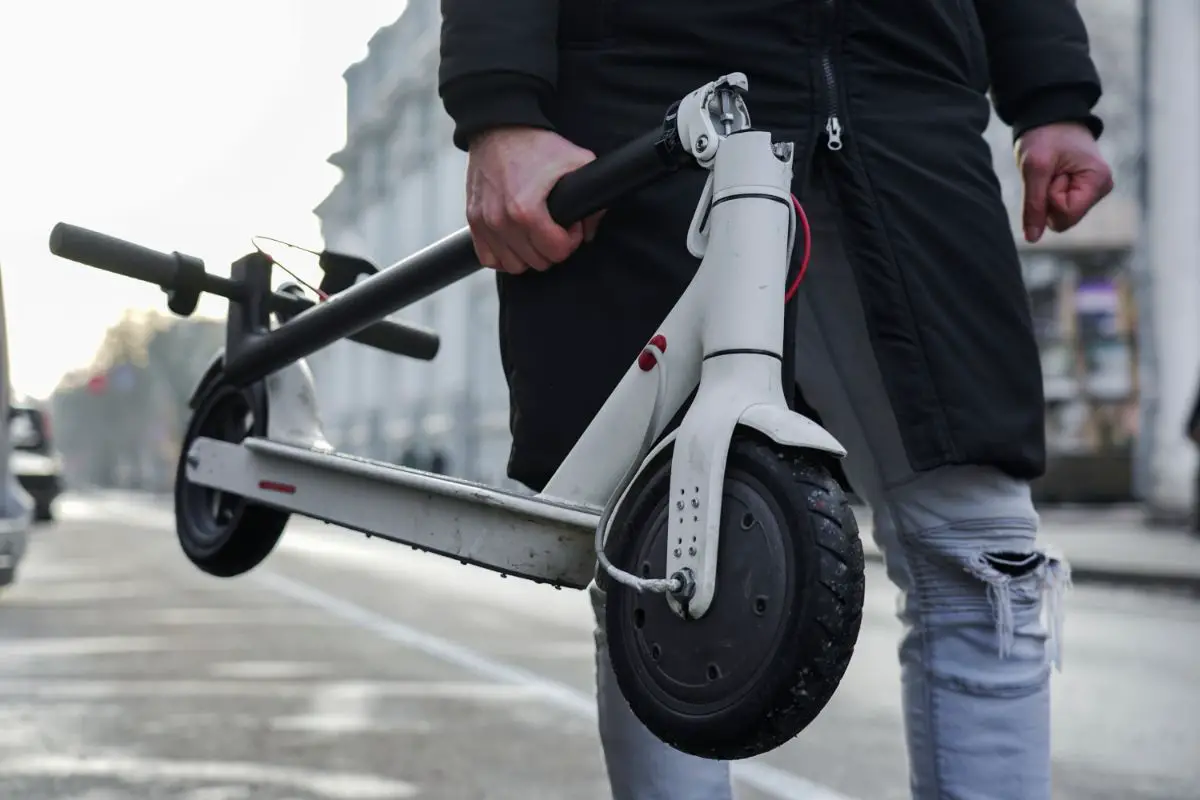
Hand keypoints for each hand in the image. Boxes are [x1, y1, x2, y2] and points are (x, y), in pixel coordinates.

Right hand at [465, 127, 604, 273]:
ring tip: (536, 232)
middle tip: (555, 226)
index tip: (569, 225)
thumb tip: (589, 230)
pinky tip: (516, 239)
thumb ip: (593, 199)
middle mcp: (501, 220)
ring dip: (529, 254)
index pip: (556, 252)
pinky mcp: (473, 220)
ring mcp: (484, 222)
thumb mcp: (576, 161)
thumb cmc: (535, 144)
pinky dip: (504, 254)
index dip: (570, 240)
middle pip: (537, 262)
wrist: (498, 127)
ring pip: (513, 265)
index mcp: (526, 211)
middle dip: (551, 247)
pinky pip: (489, 258)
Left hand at [1016, 122, 1113, 243]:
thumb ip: (1034, 205)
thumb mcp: (1034, 168)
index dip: (1049, 201)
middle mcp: (1102, 189)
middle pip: (1064, 219)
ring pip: (1060, 214)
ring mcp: (1093, 190)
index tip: (1051, 175)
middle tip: (1050, 172)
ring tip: (1053, 170)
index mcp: (1098, 182)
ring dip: (1048, 195)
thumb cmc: (1045, 135)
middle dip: (1048, 199)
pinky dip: (1050, 192)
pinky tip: (1055, 174)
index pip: (1066, 217)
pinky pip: (1059, 206)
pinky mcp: (1083, 190)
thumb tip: (1032, 239)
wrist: (1051, 115)